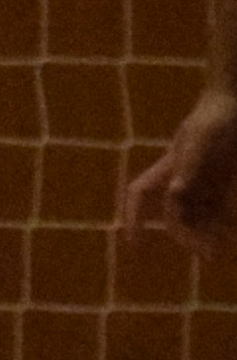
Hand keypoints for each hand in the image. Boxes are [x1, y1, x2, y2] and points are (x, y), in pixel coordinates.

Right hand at [126, 88, 236, 245]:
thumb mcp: (201, 140)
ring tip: (225, 246)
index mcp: (169, 168)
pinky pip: (221, 209)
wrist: (236, 104)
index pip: (141, 194)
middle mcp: (184, 180)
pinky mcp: (225, 183)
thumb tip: (174, 194)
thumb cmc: (216, 119)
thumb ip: (188, 166)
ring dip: (209, 234)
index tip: (134, 244)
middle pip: (177, 215)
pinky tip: (234, 232)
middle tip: (209, 255)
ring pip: (200, 216)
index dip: (133, 217)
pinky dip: (226, 223)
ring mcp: (206, 182)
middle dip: (188, 237)